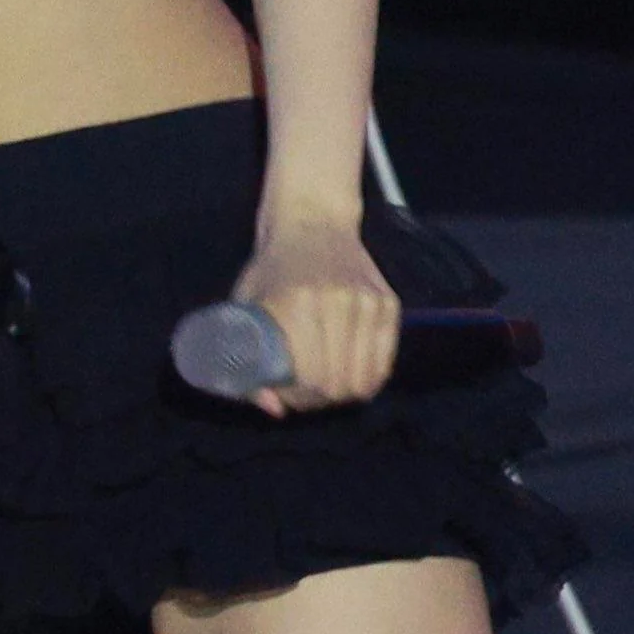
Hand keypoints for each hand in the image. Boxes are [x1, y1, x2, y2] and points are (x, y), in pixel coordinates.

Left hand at [234, 218, 399, 415]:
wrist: (313, 223)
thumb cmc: (271, 269)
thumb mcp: (245, 307)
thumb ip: (247, 361)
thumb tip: (275, 410)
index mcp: (299, 303)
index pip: (310, 379)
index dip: (296, 397)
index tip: (282, 391)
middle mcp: (340, 302)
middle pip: (338, 386)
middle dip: (317, 399)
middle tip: (302, 390)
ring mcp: (369, 302)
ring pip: (366, 381)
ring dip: (343, 393)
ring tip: (324, 383)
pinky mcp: (388, 303)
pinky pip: (385, 364)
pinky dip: (368, 378)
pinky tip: (348, 373)